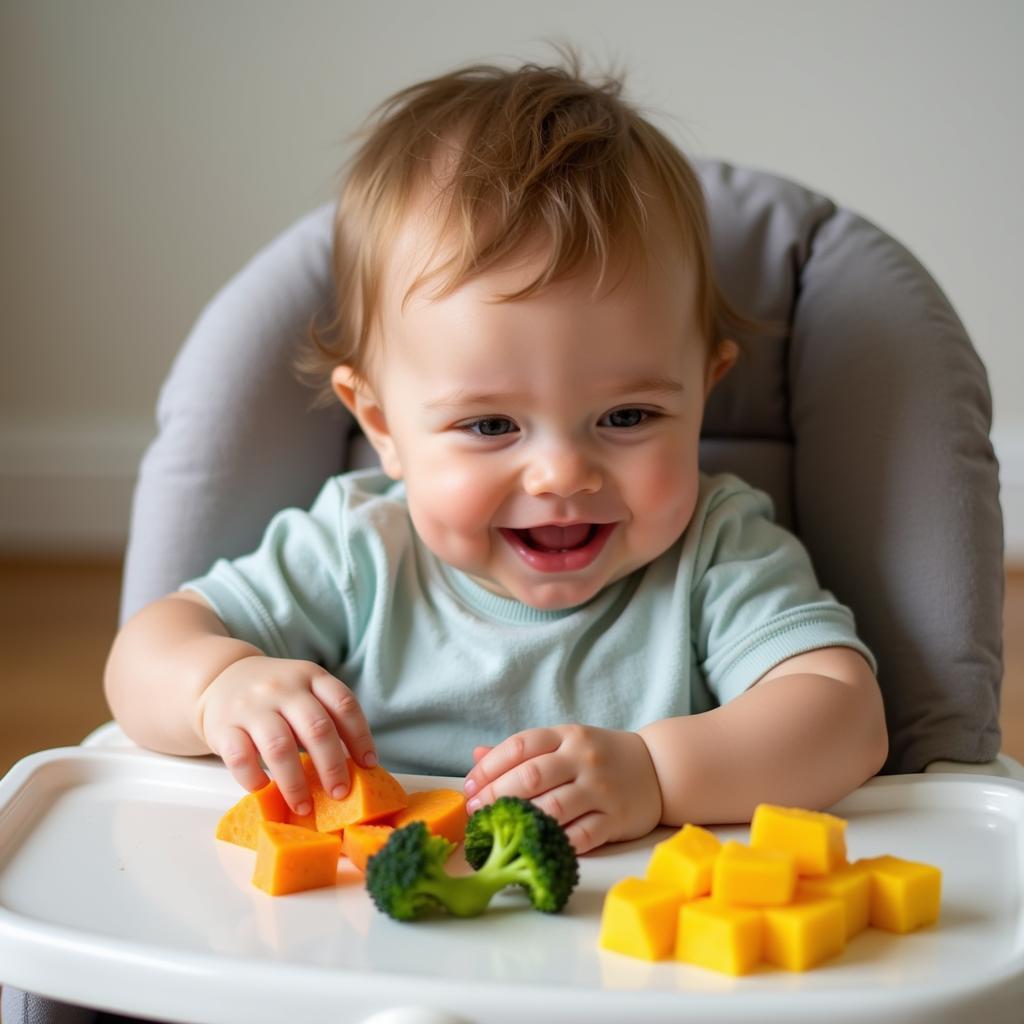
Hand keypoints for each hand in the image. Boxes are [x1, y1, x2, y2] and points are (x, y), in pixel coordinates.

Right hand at [195, 655, 376, 816]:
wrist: (220, 678)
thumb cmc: (275, 695)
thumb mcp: (304, 690)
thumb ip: (326, 716)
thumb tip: (356, 766)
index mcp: (310, 677)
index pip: (344, 704)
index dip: (360, 737)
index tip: (368, 766)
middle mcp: (283, 688)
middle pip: (316, 728)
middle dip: (332, 766)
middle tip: (340, 794)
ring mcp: (251, 706)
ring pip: (280, 747)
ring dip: (295, 783)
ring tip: (304, 807)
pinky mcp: (223, 727)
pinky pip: (240, 758)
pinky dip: (254, 778)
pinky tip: (264, 789)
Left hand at [463, 725, 662, 853]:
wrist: (660, 768)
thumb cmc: (601, 757)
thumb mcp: (566, 743)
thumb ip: (524, 751)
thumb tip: (476, 755)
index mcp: (567, 736)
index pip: (520, 746)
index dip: (489, 766)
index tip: (469, 785)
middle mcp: (583, 759)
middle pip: (530, 776)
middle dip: (496, 795)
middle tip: (476, 811)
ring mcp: (600, 790)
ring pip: (552, 808)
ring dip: (519, 822)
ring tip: (497, 831)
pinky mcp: (615, 820)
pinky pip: (580, 836)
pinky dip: (554, 844)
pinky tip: (533, 849)